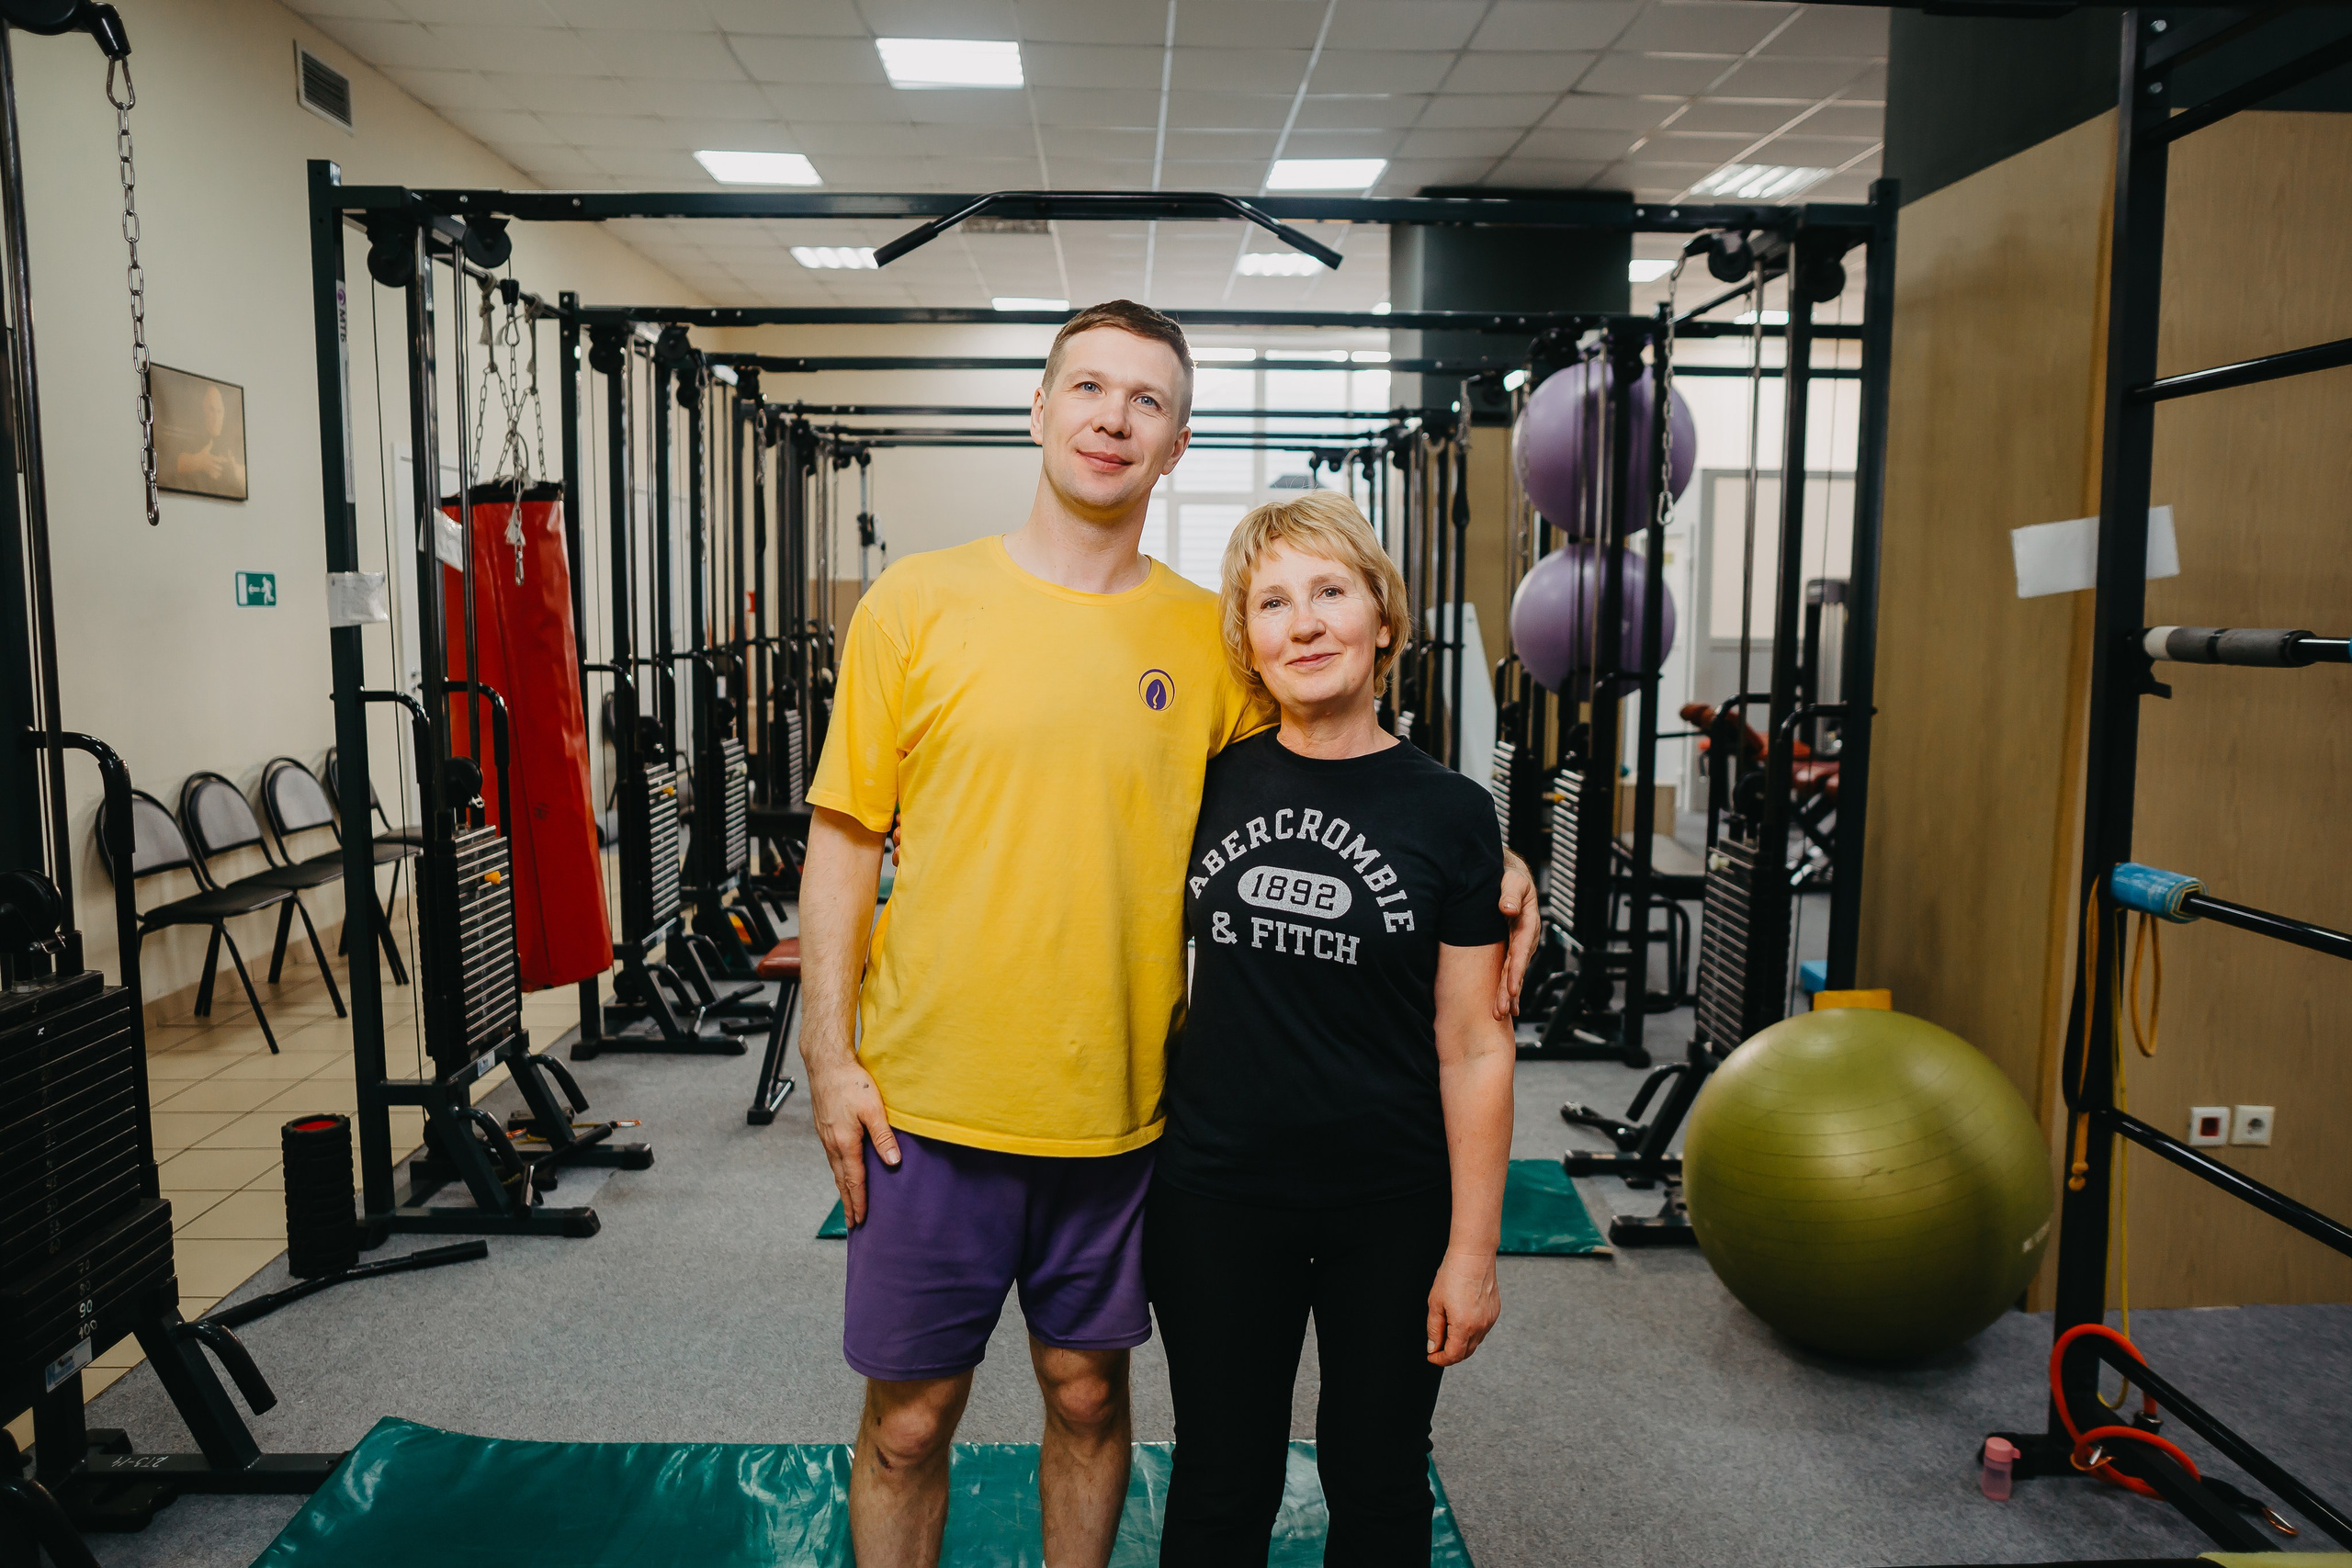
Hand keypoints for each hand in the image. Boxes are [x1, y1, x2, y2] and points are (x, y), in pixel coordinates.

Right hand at [807, 1053, 898, 1225]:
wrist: (826, 1063)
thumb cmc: (850, 1083)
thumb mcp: (873, 1109)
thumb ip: (883, 1136)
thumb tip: (893, 1162)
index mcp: (845, 1143)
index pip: (854, 1180)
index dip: (859, 1201)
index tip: (861, 1220)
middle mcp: (832, 1143)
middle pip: (841, 1180)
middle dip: (848, 1203)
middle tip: (852, 1223)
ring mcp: (826, 1136)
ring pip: (835, 1170)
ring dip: (842, 1188)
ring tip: (848, 1203)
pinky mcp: (824, 1128)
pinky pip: (832, 1157)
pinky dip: (838, 1172)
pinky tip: (842, 1171)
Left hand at [1425, 1247, 1499, 1365]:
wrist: (1473, 1255)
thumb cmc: (1453, 1275)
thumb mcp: (1435, 1303)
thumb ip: (1434, 1329)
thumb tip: (1433, 1347)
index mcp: (1464, 1326)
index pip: (1453, 1356)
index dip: (1440, 1360)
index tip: (1431, 1356)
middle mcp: (1480, 1326)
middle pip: (1465, 1352)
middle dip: (1450, 1354)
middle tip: (1437, 1347)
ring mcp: (1490, 1319)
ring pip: (1475, 1342)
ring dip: (1461, 1343)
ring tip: (1448, 1330)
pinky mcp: (1495, 1312)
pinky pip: (1482, 1329)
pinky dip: (1471, 1331)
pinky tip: (1462, 1319)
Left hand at [1495, 850, 1539, 1019]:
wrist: (1510, 876)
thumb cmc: (1510, 876)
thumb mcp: (1512, 879)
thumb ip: (1509, 893)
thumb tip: (1506, 908)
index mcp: (1527, 923)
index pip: (1520, 950)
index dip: (1516, 970)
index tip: (1511, 989)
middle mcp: (1525, 938)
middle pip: (1517, 968)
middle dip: (1509, 991)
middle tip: (1501, 1012)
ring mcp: (1519, 945)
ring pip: (1513, 973)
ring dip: (1508, 995)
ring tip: (1501, 1015)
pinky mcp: (1511, 948)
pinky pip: (1509, 971)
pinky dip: (1509, 990)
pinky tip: (1508, 1009)